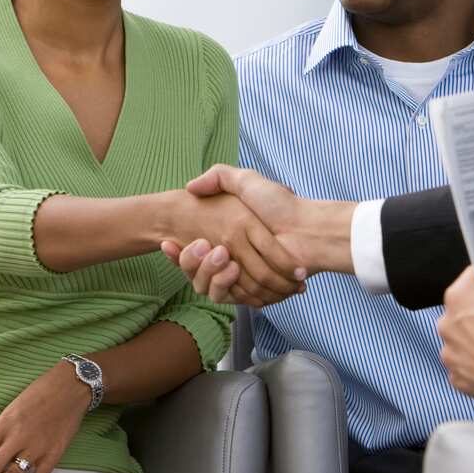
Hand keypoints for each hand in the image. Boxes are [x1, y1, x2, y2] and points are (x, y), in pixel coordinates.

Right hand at [162, 186, 307, 305]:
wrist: (307, 230)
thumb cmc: (280, 205)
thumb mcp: (246, 181)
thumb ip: (219, 177)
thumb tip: (190, 186)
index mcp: (229, 239)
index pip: (193, 251)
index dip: (178, 251)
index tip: (166, 242)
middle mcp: (232, 259)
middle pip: (195, 271)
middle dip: (188, 262)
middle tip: (194, 246)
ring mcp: (242, 277)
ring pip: (206, 286)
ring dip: (204, 271)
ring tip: (216, 252)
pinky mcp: (253, 291)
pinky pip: (228, 295)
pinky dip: (222, 284)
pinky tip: (226, 265)